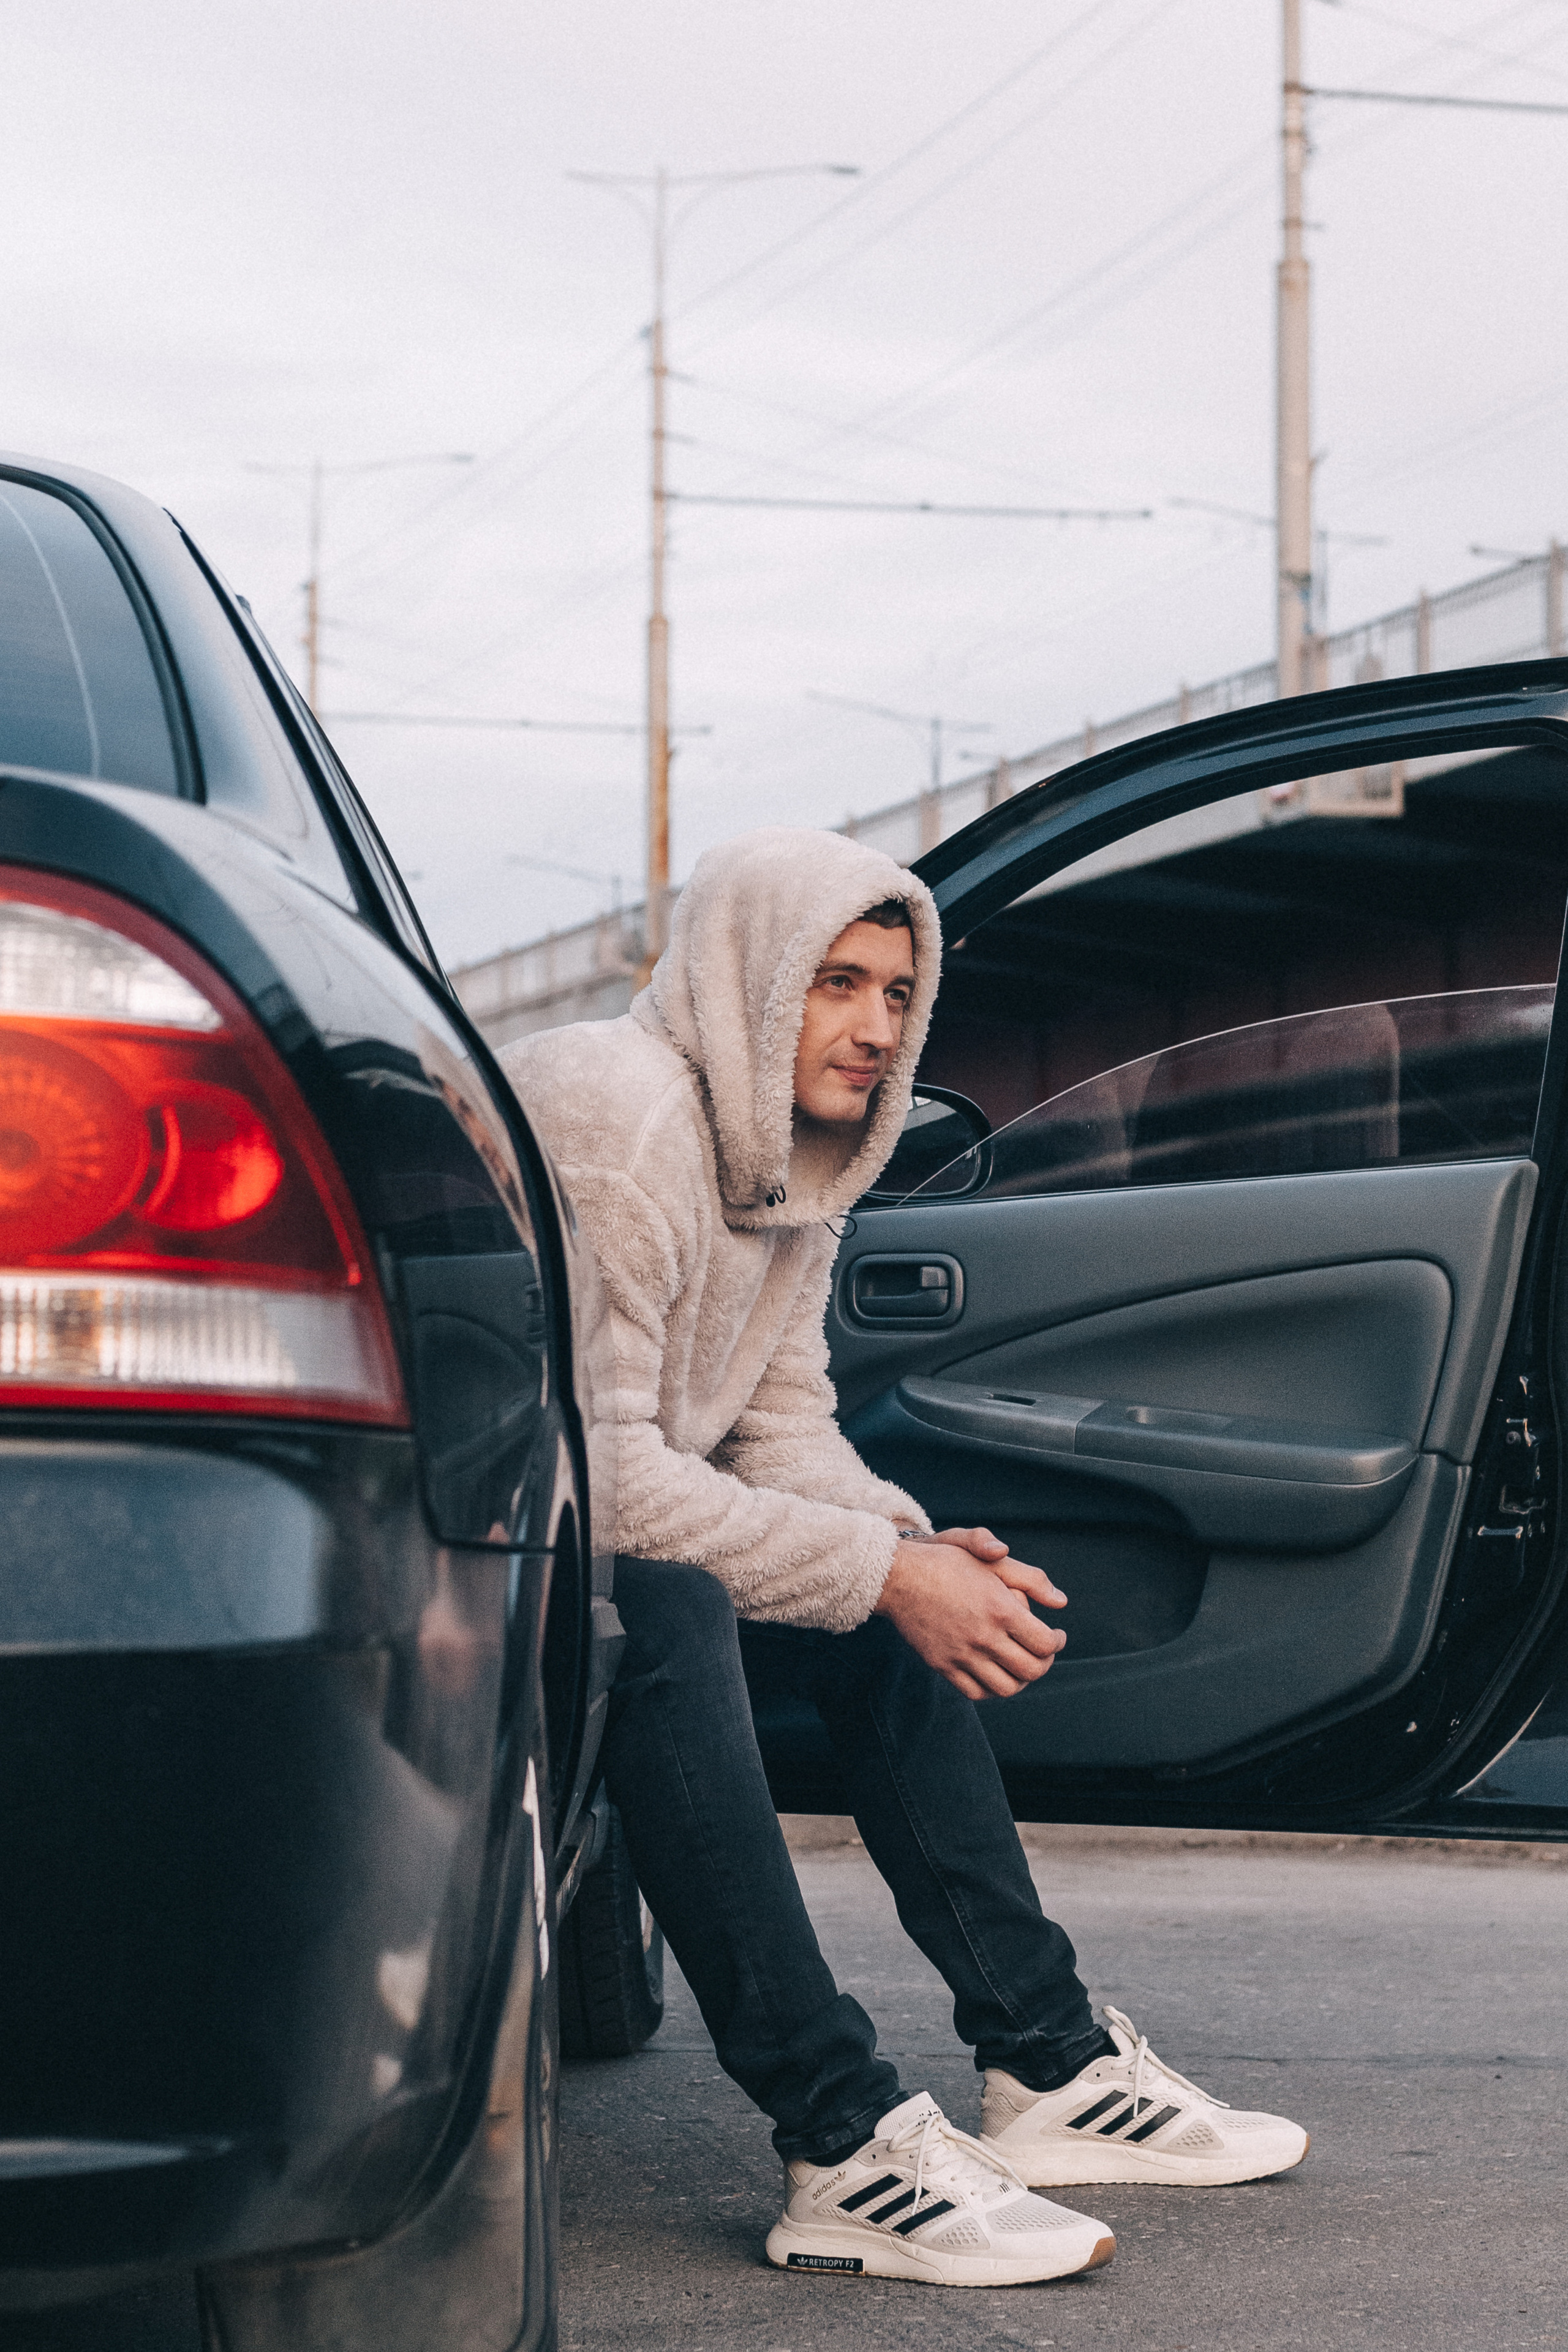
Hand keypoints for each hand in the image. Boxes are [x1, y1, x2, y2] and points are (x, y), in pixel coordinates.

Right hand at [874, 1534, 1066, 1702]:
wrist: (897, 1576)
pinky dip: (991, 1688)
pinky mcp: (942, 1665)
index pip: (1045, 1643)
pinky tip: (995, 1672)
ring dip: (1021, 1681)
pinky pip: (975, 1691)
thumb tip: (1061, 1602)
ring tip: (1021, 1665)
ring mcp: (962, 1655)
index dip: (1058, 1642)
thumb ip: (1029, 1576)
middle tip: (1043, 1652)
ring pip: (1005, 1688)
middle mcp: (984, 1637)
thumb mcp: (988, 1556)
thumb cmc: (945, 1560)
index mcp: (1000, 1609)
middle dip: (1044, 1663)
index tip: (1057, 1636)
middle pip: (1031, 1670)